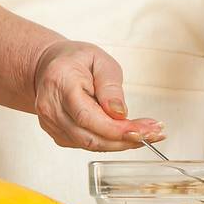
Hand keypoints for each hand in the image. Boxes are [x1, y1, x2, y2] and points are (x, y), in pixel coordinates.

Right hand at [31, 40, 162, 150]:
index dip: (116, 129)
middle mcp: (51, 106)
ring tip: (146, 133)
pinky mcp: (57, 133)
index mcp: (61, 83)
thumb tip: (119, 113)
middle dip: (124, 140)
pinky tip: (127, 134)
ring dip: (120, 143)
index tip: (142, 130)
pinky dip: (108, 142)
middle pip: (88, 136)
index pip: (86, 116)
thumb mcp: (100, 61)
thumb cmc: (76, 59)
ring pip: (88, 144)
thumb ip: (110, 86)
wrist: (51, 65)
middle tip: (153, 133)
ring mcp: (50, 122)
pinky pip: (85, 144)